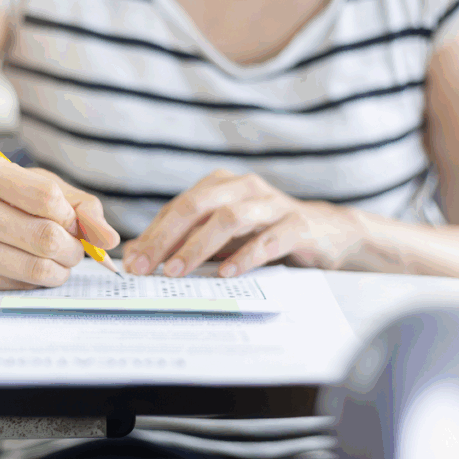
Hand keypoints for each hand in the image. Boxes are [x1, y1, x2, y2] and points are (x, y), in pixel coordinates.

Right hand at [0, 152, 118, 289]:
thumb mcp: (28, 181)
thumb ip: (77, 203)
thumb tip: (109, 239)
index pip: (47, 197)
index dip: (71, 216)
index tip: (72, 221)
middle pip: (45, 238)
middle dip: (73, 249)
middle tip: (73, 248)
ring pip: (35, 269)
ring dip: (61, 269)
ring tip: (59, 260)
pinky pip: (18, 286)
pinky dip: (38, 280)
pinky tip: (30, 266)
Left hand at [121, 169, 362, 277]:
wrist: (326, 234)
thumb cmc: (264, 233)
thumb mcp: (221, 236)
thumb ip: (184, 240)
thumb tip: (137, 254)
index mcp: (221, 185)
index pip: (178, 207)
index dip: (153, 234)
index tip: (133, 261)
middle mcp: (244, 188)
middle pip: (197, 205)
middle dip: (167, 237)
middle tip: (147, 266)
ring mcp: (271, 204)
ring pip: (229, 218)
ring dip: (199, 246)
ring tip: (178, 271)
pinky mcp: (297, 225)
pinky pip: (268, 239)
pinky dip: (245, 256)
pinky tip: (227, 273)